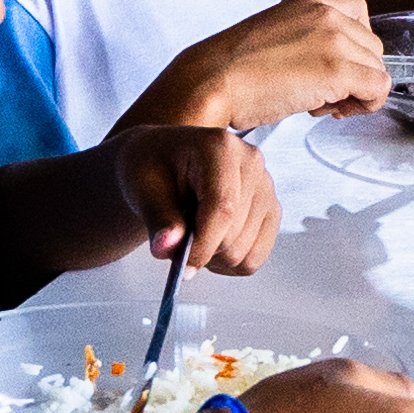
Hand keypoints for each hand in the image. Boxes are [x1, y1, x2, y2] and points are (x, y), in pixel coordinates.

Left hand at [109, 121, 282, 276]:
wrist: (163, 160)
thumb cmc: (151, 167)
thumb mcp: (142, 188)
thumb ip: (157, 219)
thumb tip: (168, 249)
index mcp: (220, 147)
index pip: (222, 208)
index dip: (202, 245)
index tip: (180, 265)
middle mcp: (251, 163)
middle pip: (233, 236)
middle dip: (201, 250)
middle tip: (176, 239)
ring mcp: (266, 187)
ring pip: (244, 252)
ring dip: (213, 258)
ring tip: (192, 235)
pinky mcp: (271, 210)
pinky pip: (255, 258)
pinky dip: (229, 264)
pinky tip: (210, 244)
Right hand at [146, 0, 389, 129]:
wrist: (211, 82)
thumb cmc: (232, 70)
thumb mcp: (275, 36)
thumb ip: (307, 40)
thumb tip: (330, 69)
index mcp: (309, 2)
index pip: (359, 13)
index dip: (354, 46)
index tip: (335, 68)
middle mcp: (326, 14)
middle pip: (372, 47)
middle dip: (355, 74)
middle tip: (323, 96)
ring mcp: (334, 40)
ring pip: (378, 69)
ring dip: (357, 93)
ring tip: (320, 105)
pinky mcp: (338, 69)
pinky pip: (378, 89)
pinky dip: (365, 106)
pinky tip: (330, 112)